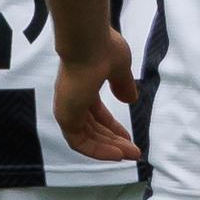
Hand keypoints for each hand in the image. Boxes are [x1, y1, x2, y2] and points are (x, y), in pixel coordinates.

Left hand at [54, 29, 140, 161]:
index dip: (113, 127)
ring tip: (130, 155)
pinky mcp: (66, 117)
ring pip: (88, 138)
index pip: (97, 115)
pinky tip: (117, 155)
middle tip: (133, 151)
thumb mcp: (120, 69)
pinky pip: (80, 142)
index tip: (128, 137)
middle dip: (114, 141)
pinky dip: (98, 151)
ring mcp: (68, 109)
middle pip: (94, 129)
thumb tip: (130, 100)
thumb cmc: (104, 49)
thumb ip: (123, 85)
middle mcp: (73, 100)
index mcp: (84, 87)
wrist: (89, 43)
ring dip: (109, 148)